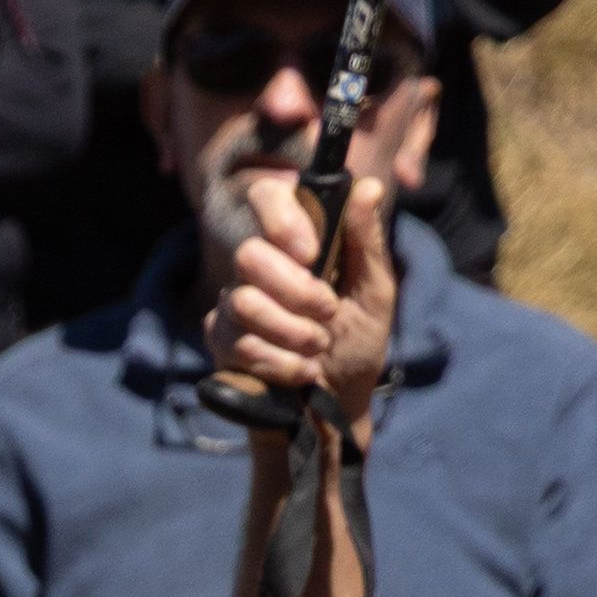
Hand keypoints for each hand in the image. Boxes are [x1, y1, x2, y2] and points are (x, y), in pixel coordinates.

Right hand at [208, 165, 397, 430]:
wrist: (337, 408)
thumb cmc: (357, 346)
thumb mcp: (375, 293)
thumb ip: (367, 243)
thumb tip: (368, 187)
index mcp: (297, 245)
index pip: (266, 197)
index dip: (281, 218)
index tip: (311, 252)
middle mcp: (260, 269)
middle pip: (249, 254)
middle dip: (296, 291)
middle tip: (327, 313)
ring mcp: (234, 306)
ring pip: (243, 302)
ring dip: (293, 332)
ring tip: (317, 349)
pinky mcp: (221, 344)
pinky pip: (238, 344)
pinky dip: (279, 362)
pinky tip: (301, 373)